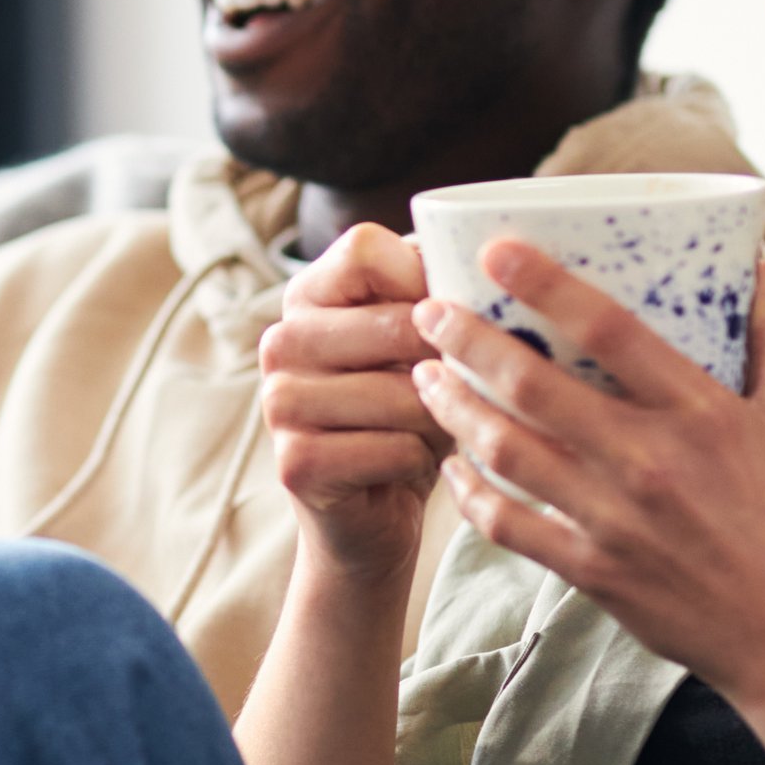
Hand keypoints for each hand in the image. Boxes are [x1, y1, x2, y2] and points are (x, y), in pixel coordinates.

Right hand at [257, 222, 454, 585]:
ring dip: (440, 419)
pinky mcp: (295, 461)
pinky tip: (409, 465)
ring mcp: (279, 402)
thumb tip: (484, 264)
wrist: (371, 515)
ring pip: (404, 392)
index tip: (447, 316)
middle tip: (454, 389)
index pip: (366, 248)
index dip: (424, 279)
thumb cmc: (408, 414)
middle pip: (398, 321)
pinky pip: (396, 447)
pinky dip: (421, 461)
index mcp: (307, 296)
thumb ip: (437, 293)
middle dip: (448, 363)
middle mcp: (281, 341)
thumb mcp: (422, 342)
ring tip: (430, 430)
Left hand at [407, 242, 764, 702]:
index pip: (611, 329)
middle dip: (469, 341)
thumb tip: (758, 266)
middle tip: (429, 313)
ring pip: (508, 452)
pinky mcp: (592, 572)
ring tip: (426, 377)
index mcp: (701, 413)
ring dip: (456, 409)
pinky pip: (509, 525)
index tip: (495, 251)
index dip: (546, 284)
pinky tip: (452, 466)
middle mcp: (650, 461)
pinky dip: (470, 493)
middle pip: (535, 387)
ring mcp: (615, 520)